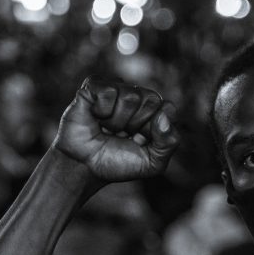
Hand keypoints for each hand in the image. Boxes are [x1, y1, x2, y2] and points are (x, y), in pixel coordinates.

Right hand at [52, 77, 178, 182]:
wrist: (84, 168)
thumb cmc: (117, 163)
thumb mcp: (153, 163)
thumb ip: (169, 142)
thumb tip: (163, 117)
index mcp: (154, 111)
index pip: (168, 108)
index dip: (154, 128)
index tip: (140, 141)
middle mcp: (137, 96)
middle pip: (151, 99)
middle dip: (136, 124)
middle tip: (121, 135)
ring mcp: (115, 89)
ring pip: (130, 95)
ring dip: (117, 121)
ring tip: (106, 128)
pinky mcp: (93, 87)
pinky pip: (108, 91)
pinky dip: (102, 110)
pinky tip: (95, 117)